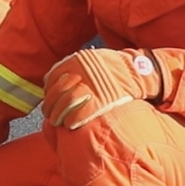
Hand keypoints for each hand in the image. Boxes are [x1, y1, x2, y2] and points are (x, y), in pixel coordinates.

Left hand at [42, 48, 162, 130]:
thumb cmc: (113, 67)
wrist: (136, 72)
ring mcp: (90, 86)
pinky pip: (79, 113)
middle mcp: (80, 71)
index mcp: (76, 60)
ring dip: (58, 115)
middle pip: (57, 92)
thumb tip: (53, 81)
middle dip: (50, 106)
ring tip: (58, 121)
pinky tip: (69, 125)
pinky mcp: (99, 100)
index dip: (48, 91)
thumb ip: (73, 68)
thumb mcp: (91, 60)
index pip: (53, 77)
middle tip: (49, 114)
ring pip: (66, 103)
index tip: (48, 99)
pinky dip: (71, 120)